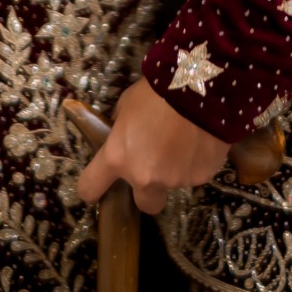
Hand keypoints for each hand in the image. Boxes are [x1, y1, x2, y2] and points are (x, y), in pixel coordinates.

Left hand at [75, 76, 227, 214]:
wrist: (198, 87)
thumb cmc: (155, 91)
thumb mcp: (126, 104)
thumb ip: (121, 126)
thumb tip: (123, 133)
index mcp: (118, 158)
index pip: (91, 187)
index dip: (91, 189)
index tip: (95, 189)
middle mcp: (144, 177)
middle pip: (144, 204)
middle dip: (147, 189)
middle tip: (155, 166)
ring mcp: (174, 180)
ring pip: (172, 184)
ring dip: (174, 168)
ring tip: (184, 139)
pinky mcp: (201, 177)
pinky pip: (195, 173)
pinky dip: (195, 161)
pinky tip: (199, 139)